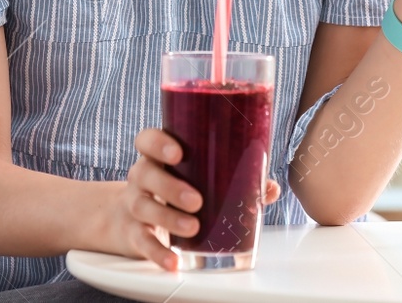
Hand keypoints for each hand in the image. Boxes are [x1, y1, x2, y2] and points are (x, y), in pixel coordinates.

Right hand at [103, 128, 280, 269]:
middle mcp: (142, 177)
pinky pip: (142, 242)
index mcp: (157, 156)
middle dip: (171, 187)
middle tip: (196, 200)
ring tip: (193, 227)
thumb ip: (233, 178)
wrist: (132, 217)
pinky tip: (173, 261)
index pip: (147, 140)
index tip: (177, 153)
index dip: (158, 143)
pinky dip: (158, 253)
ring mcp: (135, 204)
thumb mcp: (196, 177)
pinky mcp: (133, 232)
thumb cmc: (175, 188)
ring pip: (143, 206)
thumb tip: (269, 187)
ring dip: (169, 218)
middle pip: (145, 173)